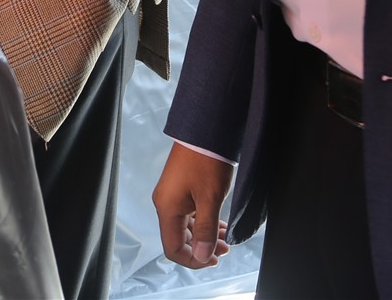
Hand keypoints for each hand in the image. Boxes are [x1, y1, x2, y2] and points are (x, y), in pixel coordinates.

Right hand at [153, 142, 232, 268]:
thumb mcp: (210, 199)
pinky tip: (218, 224)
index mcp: (166, 208)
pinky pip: (189, 214)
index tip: (214, 259)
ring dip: (204, 236)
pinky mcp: (181, 188)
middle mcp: (165, 203)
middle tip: (226, 249)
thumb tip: (201, 257)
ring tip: (225, 238)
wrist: (206, 130)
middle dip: (202, 248)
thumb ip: (205, 231)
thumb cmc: (206, 161)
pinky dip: (203, 223)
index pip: (173, 248)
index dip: (193, 260)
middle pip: (179, 239)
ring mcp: (172, 196)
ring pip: (185, 227)